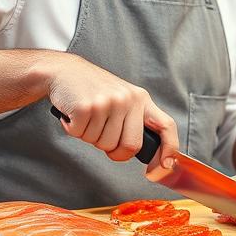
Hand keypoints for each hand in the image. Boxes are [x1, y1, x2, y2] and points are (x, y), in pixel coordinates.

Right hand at [48, 54, 178, 168]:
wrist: (65, 71)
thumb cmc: (93, 90)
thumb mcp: (122, 98)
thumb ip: (133, 120)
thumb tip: (137, 151)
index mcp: (140, 99)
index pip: (165, 125)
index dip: (169, 148)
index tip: (165, 165)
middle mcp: (128, 100)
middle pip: (130, 146)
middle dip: (114, 152)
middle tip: (101, 136)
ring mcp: (108, 102)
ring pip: (102, 144)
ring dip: (90, 137)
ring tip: (87, 117)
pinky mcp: (86, 106)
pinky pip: (81, 135)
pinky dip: (73, 130)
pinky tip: (74, 114)